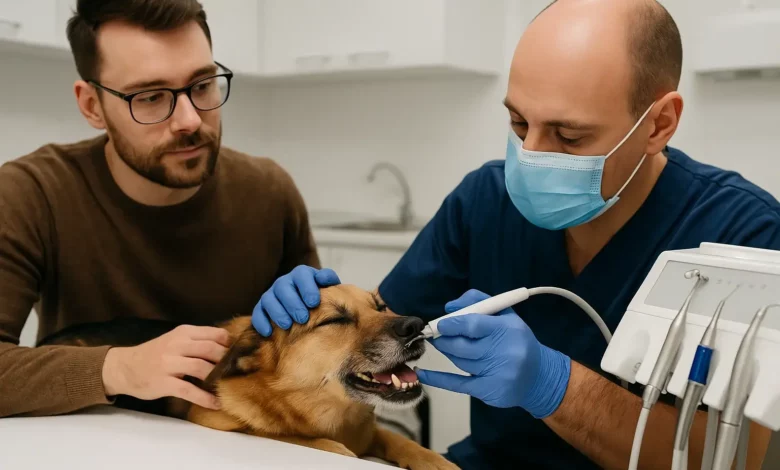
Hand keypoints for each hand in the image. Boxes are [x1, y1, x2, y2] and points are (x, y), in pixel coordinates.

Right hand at [102, 325, 229, 409]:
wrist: (124, 367)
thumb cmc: (154, 354)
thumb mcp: (175, 340)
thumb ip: (197, 341)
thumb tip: (226, 347)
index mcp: (183, 332)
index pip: (215, 334)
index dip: (230, 345)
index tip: (240, 354)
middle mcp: (177, 345)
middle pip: (211, 349)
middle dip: (227, 361)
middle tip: (238, 371)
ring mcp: (169, 364)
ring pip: (202, 367)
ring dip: (218, 378)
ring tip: (229, 386)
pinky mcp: (164, 382)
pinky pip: (190, 390)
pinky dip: (205, 398)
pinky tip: (215, 403)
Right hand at [251, 265, 340, 336]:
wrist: (309, 309)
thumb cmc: (321, 298)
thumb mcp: (328, 287)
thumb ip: (328, 280)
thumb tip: (325, 279)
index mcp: (301, 274)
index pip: (302, 275)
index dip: (307, 287)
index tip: (314, 302)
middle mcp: (284, 282)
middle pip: (283, 287)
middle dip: (293, 303)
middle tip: (303, 318)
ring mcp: (271, 294)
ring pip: (269, 299)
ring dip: (277, 312)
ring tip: (287, 325)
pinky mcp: (262, 308)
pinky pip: (257, 313)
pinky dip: (261, 322)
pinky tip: (268, 332)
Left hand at [415, 289, 570, 417]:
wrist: (540, 377)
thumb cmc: (517, 341)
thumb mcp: (506, 315)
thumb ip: (478, 302)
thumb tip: (449, 306)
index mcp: (508, 329)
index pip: (473, 325)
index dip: (451, 324)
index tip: (440, 323)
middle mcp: (504, 352)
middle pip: (462, 346)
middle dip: (444, 339)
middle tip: (435, 334)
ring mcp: (496, 374)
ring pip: (460, 361)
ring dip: (448, 352)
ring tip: (442, 344)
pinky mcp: (489, 391)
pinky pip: (458, 384)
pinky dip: (438, 378)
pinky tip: (423, 373)